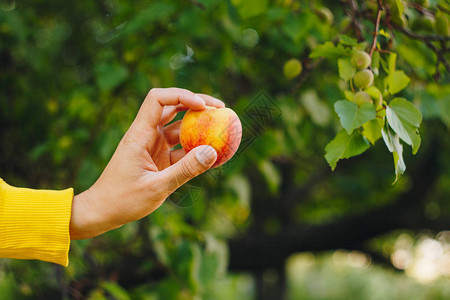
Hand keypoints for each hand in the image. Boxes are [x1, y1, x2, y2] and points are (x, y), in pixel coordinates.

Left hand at [69, 88, 223, 239]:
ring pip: (178, 127)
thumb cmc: (123, 200)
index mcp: (139, 134)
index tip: (203, 106)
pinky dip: (195, 149)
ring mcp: (152, 145)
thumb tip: (212, 152)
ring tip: (222, 128)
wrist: (102, 212)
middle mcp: (146, 135)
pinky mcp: (158, 158)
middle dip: (196, 104)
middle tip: (221, 109)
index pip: (158, 99)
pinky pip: (180, 148)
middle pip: (172, 107)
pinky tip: (212, 154)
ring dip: (198, 127)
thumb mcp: (157, 187)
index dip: (182, 96)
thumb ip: (185, 170)